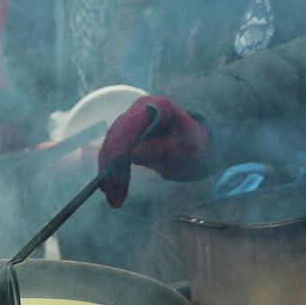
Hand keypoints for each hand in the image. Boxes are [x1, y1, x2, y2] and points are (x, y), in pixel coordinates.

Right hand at [97, 96, 213, 206]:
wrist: (197, 147)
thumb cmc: (194, 147)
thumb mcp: (185, 150)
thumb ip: (161, 149)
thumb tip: (133, 154)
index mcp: (160, 107)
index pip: (133, 124)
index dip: (120, 144)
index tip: (112, 166)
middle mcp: (142, 108)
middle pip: (118, 134)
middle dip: (111, 163)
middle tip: (109, 190)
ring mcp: (132, 120)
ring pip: (112, 145)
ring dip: (109, 171)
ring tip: (113, 197)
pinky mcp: (126, 134)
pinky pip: (114, 152)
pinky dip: (112, 171)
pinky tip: (109, 188)